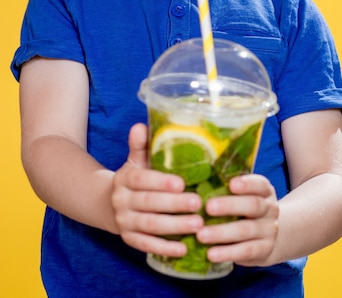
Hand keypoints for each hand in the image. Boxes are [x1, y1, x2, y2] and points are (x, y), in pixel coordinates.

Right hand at [111, 123, 203, 255]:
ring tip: (198, 225)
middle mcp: (121, 201)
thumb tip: (141, 125)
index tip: (182, 183)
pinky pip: (146, 245)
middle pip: (148, 204)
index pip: (141, 180)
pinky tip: (183, 248)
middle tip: (199, 204)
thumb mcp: (135, 160)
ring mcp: (124, 221)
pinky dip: (164, 248)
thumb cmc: (135, 178)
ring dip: (174, 227)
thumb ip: (140, 145)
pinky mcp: (129, 239)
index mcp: (124, 178)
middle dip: (174, 205)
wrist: (109, 204)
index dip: (160, 182)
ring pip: (149, 225)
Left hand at [196, 173, 278, 266]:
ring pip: (246, 230)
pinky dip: (227, 253)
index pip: (260, 184)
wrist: (267, 238)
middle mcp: (270, 209)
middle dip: (229, 206)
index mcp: (264, 191)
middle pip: (253, 205)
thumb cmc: (245, 210)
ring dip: (222, 233)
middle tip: (208, 207)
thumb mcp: (242, 197)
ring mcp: (269, 230)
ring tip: (201, 235)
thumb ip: (226, 188)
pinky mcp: (264, 250)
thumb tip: (195, 180)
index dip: (247, 183)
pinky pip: (246, 251)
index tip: (231, 184)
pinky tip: (211, 254)